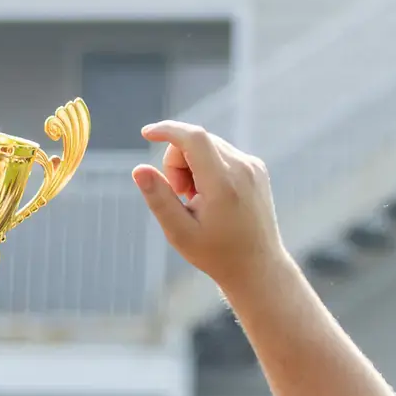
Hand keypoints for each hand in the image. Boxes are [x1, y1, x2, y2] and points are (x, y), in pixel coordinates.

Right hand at [132, 121, 292, 294]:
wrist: (256, 265)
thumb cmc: (215, 253)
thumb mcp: (179, 232)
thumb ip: (159, 199)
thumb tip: (138, 170)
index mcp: (223, 183)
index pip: (194, 138)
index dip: (168, 130)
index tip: (146, 133)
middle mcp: (242, 167)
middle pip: (196, 141)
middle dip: (177, 162)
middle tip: (181, 196)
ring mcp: (253, 165)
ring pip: (207, 146)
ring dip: (192, 166)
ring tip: (197, 200)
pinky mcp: (256, 167)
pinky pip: (221, 153)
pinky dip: (207, 167)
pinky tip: (211, 197)